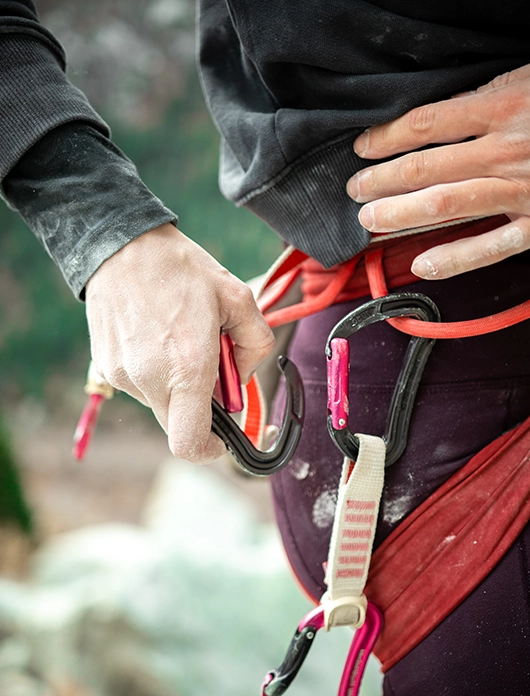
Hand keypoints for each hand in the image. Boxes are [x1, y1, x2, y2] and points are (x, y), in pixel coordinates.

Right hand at [85, 224, 274, 462]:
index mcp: (188, 368)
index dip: (210, 450)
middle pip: (179, 423)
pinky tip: (159, 335)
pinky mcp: (107, 366)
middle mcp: (151, 379)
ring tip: (180, 337)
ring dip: (177, 384)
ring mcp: (124, 375)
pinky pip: (141, 385)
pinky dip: (157, 372)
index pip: (190, 443)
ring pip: (161, 403)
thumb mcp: (239, 299)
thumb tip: (241, 379)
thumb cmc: (183, 270)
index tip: (222, 437)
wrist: (122, 245)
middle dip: (201, 405)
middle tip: (210, 363)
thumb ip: (256, 346)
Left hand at [346, 45, 529, 278]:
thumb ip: (500, 85)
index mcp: (505, 105)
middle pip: (425, 168)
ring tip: (370, 221)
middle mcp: (508, 150)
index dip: (385, 139)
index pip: (426, 124)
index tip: (363, 149)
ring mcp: (525, 191)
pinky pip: (491, 248)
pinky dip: (455, 259)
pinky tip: (423, 264)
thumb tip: (458, 106)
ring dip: (400, 215)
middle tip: (355, 191)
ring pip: (447, 207)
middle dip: (380, 181)